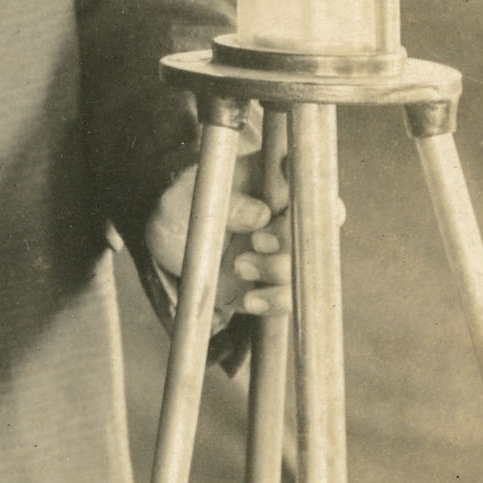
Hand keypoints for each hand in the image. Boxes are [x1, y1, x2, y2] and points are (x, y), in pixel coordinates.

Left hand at [150, 147, 304, 340]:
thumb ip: (226, 203)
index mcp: (272, 182)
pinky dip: (277, 300)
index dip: (311, 195)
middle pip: (317, 228)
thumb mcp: (190, 197)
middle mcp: (286, 217)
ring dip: (279, 270)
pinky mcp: (273, 282)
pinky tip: (252, 299)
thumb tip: (260, 214)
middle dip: (291, 239)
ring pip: (308, 264)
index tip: (284, 208)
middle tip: (257, 241)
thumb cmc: (182, 206)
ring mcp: (283, 251)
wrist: (166, 246)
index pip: (309, 181)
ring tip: (239, 266)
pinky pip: (291, 296)